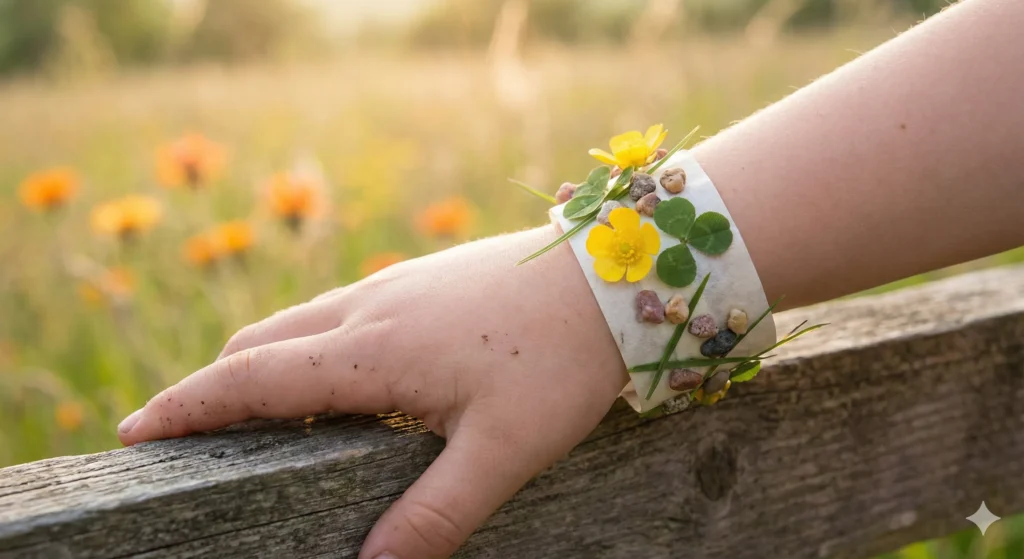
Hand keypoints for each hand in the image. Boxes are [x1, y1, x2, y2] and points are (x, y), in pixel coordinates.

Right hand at [117, 226, 628, 558]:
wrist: (615, 273)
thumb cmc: (561, 360)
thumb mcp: (502, 451)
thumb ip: (434, 515)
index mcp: (372, 350)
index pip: (252, 379)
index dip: (187, 406)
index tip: (135, 430)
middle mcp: (369, 308)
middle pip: (261, 344)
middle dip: (215, 387)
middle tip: (192, 434)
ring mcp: (396, 286)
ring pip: (299, 321)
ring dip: (263, 362)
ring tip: (258, 413)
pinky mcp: (423, 281)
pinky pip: (339, 311)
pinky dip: (309, 344)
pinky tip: (340, 376)